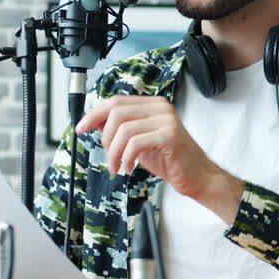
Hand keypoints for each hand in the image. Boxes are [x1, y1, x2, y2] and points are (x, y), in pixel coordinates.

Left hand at [75, 95, 243, 221]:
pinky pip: (135, 143)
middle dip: (104, 138)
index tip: (81, 128)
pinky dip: (126, 158)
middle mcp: (160, 107)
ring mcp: (166, 119)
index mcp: (152, 105)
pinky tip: (128, 168)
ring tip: (117, 167)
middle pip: (116, 112)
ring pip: (123, 129)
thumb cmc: (169, 160)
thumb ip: (119, 130)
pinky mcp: (170, 135)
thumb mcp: (138, 143)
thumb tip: (93, 122)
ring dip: (114, 152)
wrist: (197, 177)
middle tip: (108, 157)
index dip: (94, 114)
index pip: (115, 101)